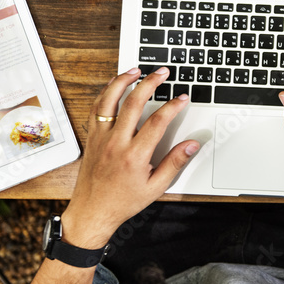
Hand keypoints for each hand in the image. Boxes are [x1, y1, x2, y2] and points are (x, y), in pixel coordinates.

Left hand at [60, 68, 198, 248]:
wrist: (92, 213)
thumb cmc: (122, 202)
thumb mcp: (156, 187)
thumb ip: (175, 163)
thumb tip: (192, 144)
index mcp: (134, 156)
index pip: (157, 121)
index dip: (173, 106)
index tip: (182, 97)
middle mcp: (116, 143)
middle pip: (133, 103)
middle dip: (150, 83)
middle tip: (162, 72)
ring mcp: (101, 139)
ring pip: (109, 101)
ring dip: (122, 82)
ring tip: (135, 70)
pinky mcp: (92, 138)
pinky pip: (96, 110)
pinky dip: (105, 93)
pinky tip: (113, 85)